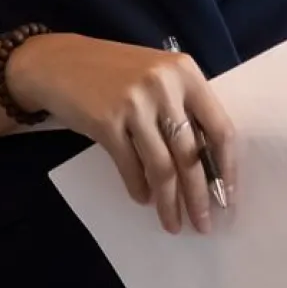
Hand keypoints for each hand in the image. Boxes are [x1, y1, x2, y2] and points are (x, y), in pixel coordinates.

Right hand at [8, 33, 234, 234]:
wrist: (59, 62)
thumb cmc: (115, 70)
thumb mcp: (158, 76)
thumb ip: (183, 107)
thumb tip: (207, 164)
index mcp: (186, 72)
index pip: (218, 127)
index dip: (226, 167)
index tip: (227, 197)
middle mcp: (164, 86)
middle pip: (191, 154)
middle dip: (199, 196)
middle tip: (203, 225)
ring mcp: (135, 104)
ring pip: (162, 167)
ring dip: (169, 203)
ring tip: (173, 224)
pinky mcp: (107, 122)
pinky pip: (131, 167)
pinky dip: (139, 189)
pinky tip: (143, 200)